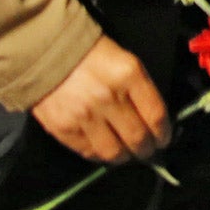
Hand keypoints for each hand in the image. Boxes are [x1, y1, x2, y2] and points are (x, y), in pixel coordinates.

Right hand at [31, 35, 170, 163]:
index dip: (163, 133)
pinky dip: (100, 155)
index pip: (155, 115)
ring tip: (126, 154)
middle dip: (147, 150)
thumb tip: (153, 119)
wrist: (45, 52)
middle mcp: (109, 98)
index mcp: (129, 75)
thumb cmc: (91, 54)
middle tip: (147, 151)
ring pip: (114, 152)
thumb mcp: (125, 61)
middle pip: (137, 138)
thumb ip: (140, 89)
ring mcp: (85, 116)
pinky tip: (104, 149)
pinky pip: (89, 152)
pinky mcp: (64, 129)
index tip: (164, 139)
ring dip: (125, 157)